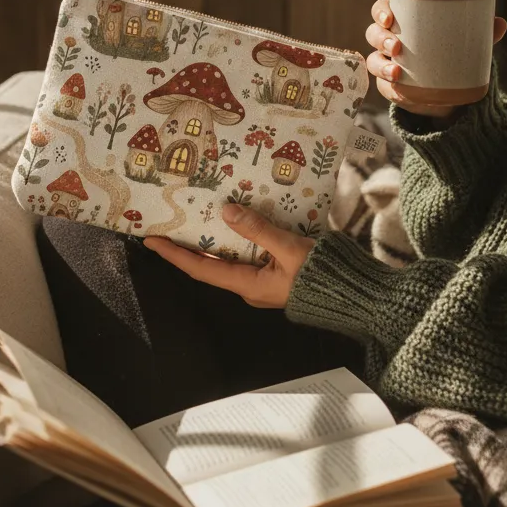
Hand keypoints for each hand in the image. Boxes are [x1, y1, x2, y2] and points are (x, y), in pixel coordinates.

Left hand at [143, 203, 314, 308]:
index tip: (151, 241)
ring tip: (192, 217)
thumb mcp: (290, 249)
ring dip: (209, 239)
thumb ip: (259, 230)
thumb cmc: (323, 276)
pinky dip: (233, 237)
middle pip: (209, 264)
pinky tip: (231, 219)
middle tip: (167, 223)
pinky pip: (245, 253)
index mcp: (248, 285)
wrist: (355, 295)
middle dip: (186, 245)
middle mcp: (249, 285)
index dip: (174, 255)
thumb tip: (227, 211)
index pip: (200, 270)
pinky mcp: (274, 271)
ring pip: (227, 258)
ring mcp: (262, 280)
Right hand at [366, 0, 506, 118]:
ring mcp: (386, 64)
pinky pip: (384, 88)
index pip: (381, 10)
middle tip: (396, 46)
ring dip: (381, 65)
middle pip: (372, 33)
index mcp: (402, 23)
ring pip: (373, 61)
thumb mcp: (466, 43)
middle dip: (380, 38)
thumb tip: (500, 23)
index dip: (380, 11)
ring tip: (396, 72)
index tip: (390, 18)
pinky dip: (391, 89)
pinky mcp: (390, 88)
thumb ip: (481, 33)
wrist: (449, 91)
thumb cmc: (450, 55)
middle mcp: (388, 42)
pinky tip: (400, 91)